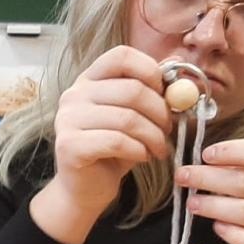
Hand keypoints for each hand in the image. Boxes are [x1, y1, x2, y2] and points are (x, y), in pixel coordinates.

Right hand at [31, 47, 170, 243]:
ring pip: (128, 118)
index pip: (121, 56)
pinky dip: (139, 151)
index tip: (163, 93)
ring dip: (153, 136)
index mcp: (89, 80)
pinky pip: (117, 142)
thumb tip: (177, 61)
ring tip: (158, 148)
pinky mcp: (69, 145)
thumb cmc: (113, 149)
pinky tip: (142, 157)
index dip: (150, 70)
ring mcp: (67, 119)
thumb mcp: (135, 115)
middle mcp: (74, 94)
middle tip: (168, 130)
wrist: (86, 188)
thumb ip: (151, 89)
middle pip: (132, 90)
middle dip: (160, 112)